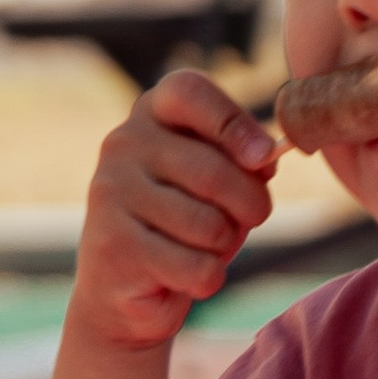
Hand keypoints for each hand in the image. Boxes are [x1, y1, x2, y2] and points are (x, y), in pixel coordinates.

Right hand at [71, 68, 277, 352]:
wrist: (125, 286)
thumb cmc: (186, 222)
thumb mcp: (221, 182)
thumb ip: (245, 161)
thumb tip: (266, 157)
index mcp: (153, 113)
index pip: (190, 92)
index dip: (234, 122)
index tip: (265, 156)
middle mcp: (123, 143)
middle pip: (213, 171)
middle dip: (252, 203)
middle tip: (254, 216)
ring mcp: (111, 192)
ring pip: (208, 225)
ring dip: (225, 246)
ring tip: (206, 248)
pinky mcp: (112, 245)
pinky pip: (194, 266)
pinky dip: (208, 279)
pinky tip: (187, 276)